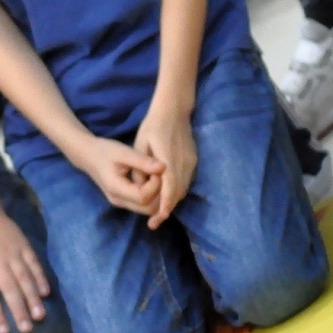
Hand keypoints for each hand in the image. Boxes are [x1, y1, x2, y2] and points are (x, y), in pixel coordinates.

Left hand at [0, 210, 51, 332]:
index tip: (3, 332)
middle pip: (10, 289)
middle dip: (19, 310)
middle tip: (27, 329)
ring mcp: (12, 253)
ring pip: (25, 278)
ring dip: (33, 298)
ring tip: (40, 316)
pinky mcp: (23, 246)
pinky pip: (34, 264)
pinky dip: (41, 278)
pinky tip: (46, 293)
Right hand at [70, 137, 164, 215]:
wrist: (88, 156)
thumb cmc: (104, 151)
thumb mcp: (123, 152)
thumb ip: (143, 161)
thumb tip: (164, 168)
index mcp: (116, 189)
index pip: (143, 197)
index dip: (156, 185)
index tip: (159, 168)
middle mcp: (119, 201)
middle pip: (148, 209)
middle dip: (160, 193)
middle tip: (161, 174)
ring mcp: (121, 203)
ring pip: (148, 209)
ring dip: (158, 196)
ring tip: (158, 176)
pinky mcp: (125, 201)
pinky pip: (144, 205)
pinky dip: (154, 196)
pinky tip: (154, 180)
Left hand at [132, 105, 197, 228]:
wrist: (175, 110)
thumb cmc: (153, 127)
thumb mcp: (140, 145)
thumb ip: (140, 166)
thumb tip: (138, 186)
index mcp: (168, 158)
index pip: (170, 186)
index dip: (165, 203)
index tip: (159, 218)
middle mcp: (183, 162)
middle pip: (178, 192)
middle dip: (167, 208)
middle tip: (154, 223)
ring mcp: (191, 161)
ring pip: (183, 188)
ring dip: (172, 201)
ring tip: (158, 214)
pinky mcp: (194, 160)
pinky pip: (186, 181)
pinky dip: (177, 191)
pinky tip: (166, 197)